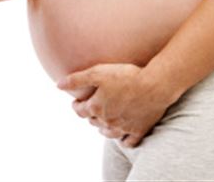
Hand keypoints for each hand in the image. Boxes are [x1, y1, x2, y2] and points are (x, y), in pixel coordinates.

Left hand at [57, 63, 179, 147]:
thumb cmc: (125, 76)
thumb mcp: (97, 72)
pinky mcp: (139, 130)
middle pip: (94, 122)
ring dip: (104, 128)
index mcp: (96, 107)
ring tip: (104, 122)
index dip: (76, 105)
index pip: (80, 110)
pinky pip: (128, 142)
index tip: (77, 102)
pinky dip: (123, 140)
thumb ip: (76, 79)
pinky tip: (123, 135)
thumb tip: (58, 85)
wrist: (154, 85)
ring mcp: (123, 127)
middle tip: (92, 109)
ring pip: (108, 133)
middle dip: (90, 115)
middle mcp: (107, 120)